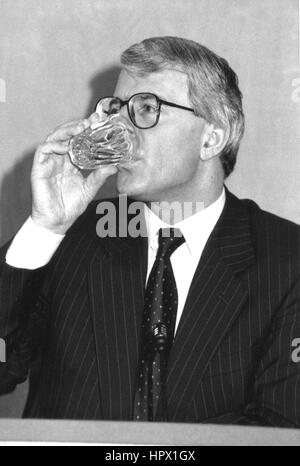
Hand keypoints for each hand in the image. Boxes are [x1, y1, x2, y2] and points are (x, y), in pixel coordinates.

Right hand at [31, 114, 117, 234]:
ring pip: (54, 138)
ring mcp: (48, 162)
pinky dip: (55, 144)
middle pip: (65, 134)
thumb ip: (99, 177)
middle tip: (90, 121)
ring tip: (80, 128)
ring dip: (67, 130)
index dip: (85, 130)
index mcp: (70, 161)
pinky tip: (67, 146)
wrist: (58, 221)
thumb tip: (114, 166)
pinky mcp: (39, 168)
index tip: (97, 122)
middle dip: (77, 125)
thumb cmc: (71, 206)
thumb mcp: (89, 189)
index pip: (77, 140)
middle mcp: (59, 158)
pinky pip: (44, 150)